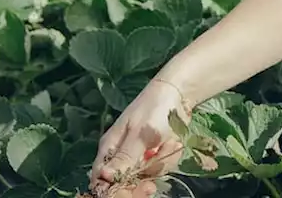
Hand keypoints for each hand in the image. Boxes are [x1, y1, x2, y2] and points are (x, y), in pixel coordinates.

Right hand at [89, 78, 191, 196]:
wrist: (180, 94)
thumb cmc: (155, 109)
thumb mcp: (140, 135)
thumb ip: (124, 158)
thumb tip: (104, 177)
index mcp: (110, 148)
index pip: (101, 177)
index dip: (114, 186)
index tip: (133, 185)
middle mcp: (122, 155)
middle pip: (127, 181)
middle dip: (147, 171)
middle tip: (158, 154)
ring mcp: (140, 156)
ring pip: (147, 175)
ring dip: (162, 160)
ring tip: (169, 140)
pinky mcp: (155, 155)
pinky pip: (161, 167)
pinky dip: (170, 156)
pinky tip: (174, 141)